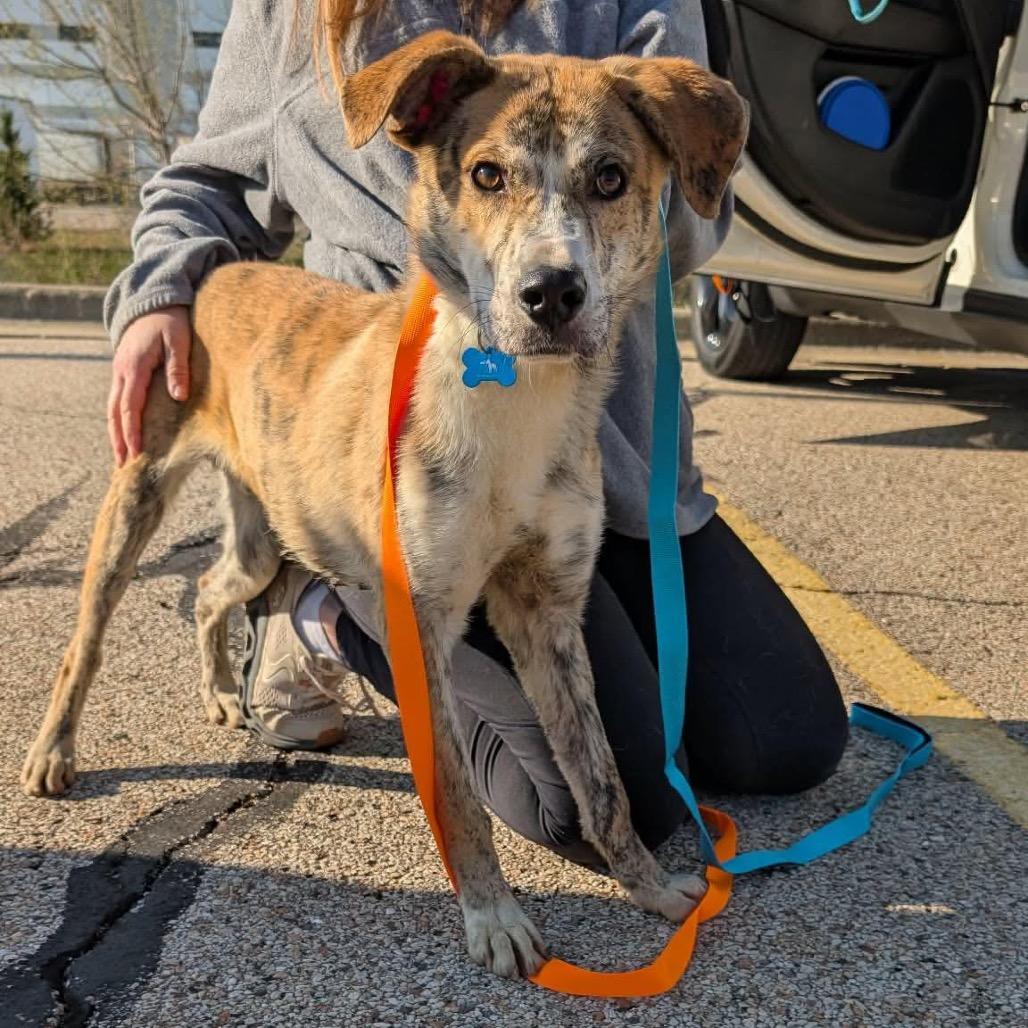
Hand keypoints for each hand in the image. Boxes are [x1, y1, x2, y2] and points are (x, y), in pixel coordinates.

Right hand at [108, 306, 191, 464]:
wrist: (152, 302)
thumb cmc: (170, 321)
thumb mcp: (178, 339)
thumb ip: (178, 367)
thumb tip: (178, 396)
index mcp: (134, 367)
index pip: (130, 406)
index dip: (132, 431)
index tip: (136, 452)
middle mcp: (121, 372)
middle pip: (114, 412)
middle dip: (118, 439)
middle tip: (122, 465)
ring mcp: (119, 372)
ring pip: (112, 408)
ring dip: (115, 433)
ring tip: (120, 457)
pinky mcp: (123, 372)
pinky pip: (117, 401)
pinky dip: (118, 420)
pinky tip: (124, 434)